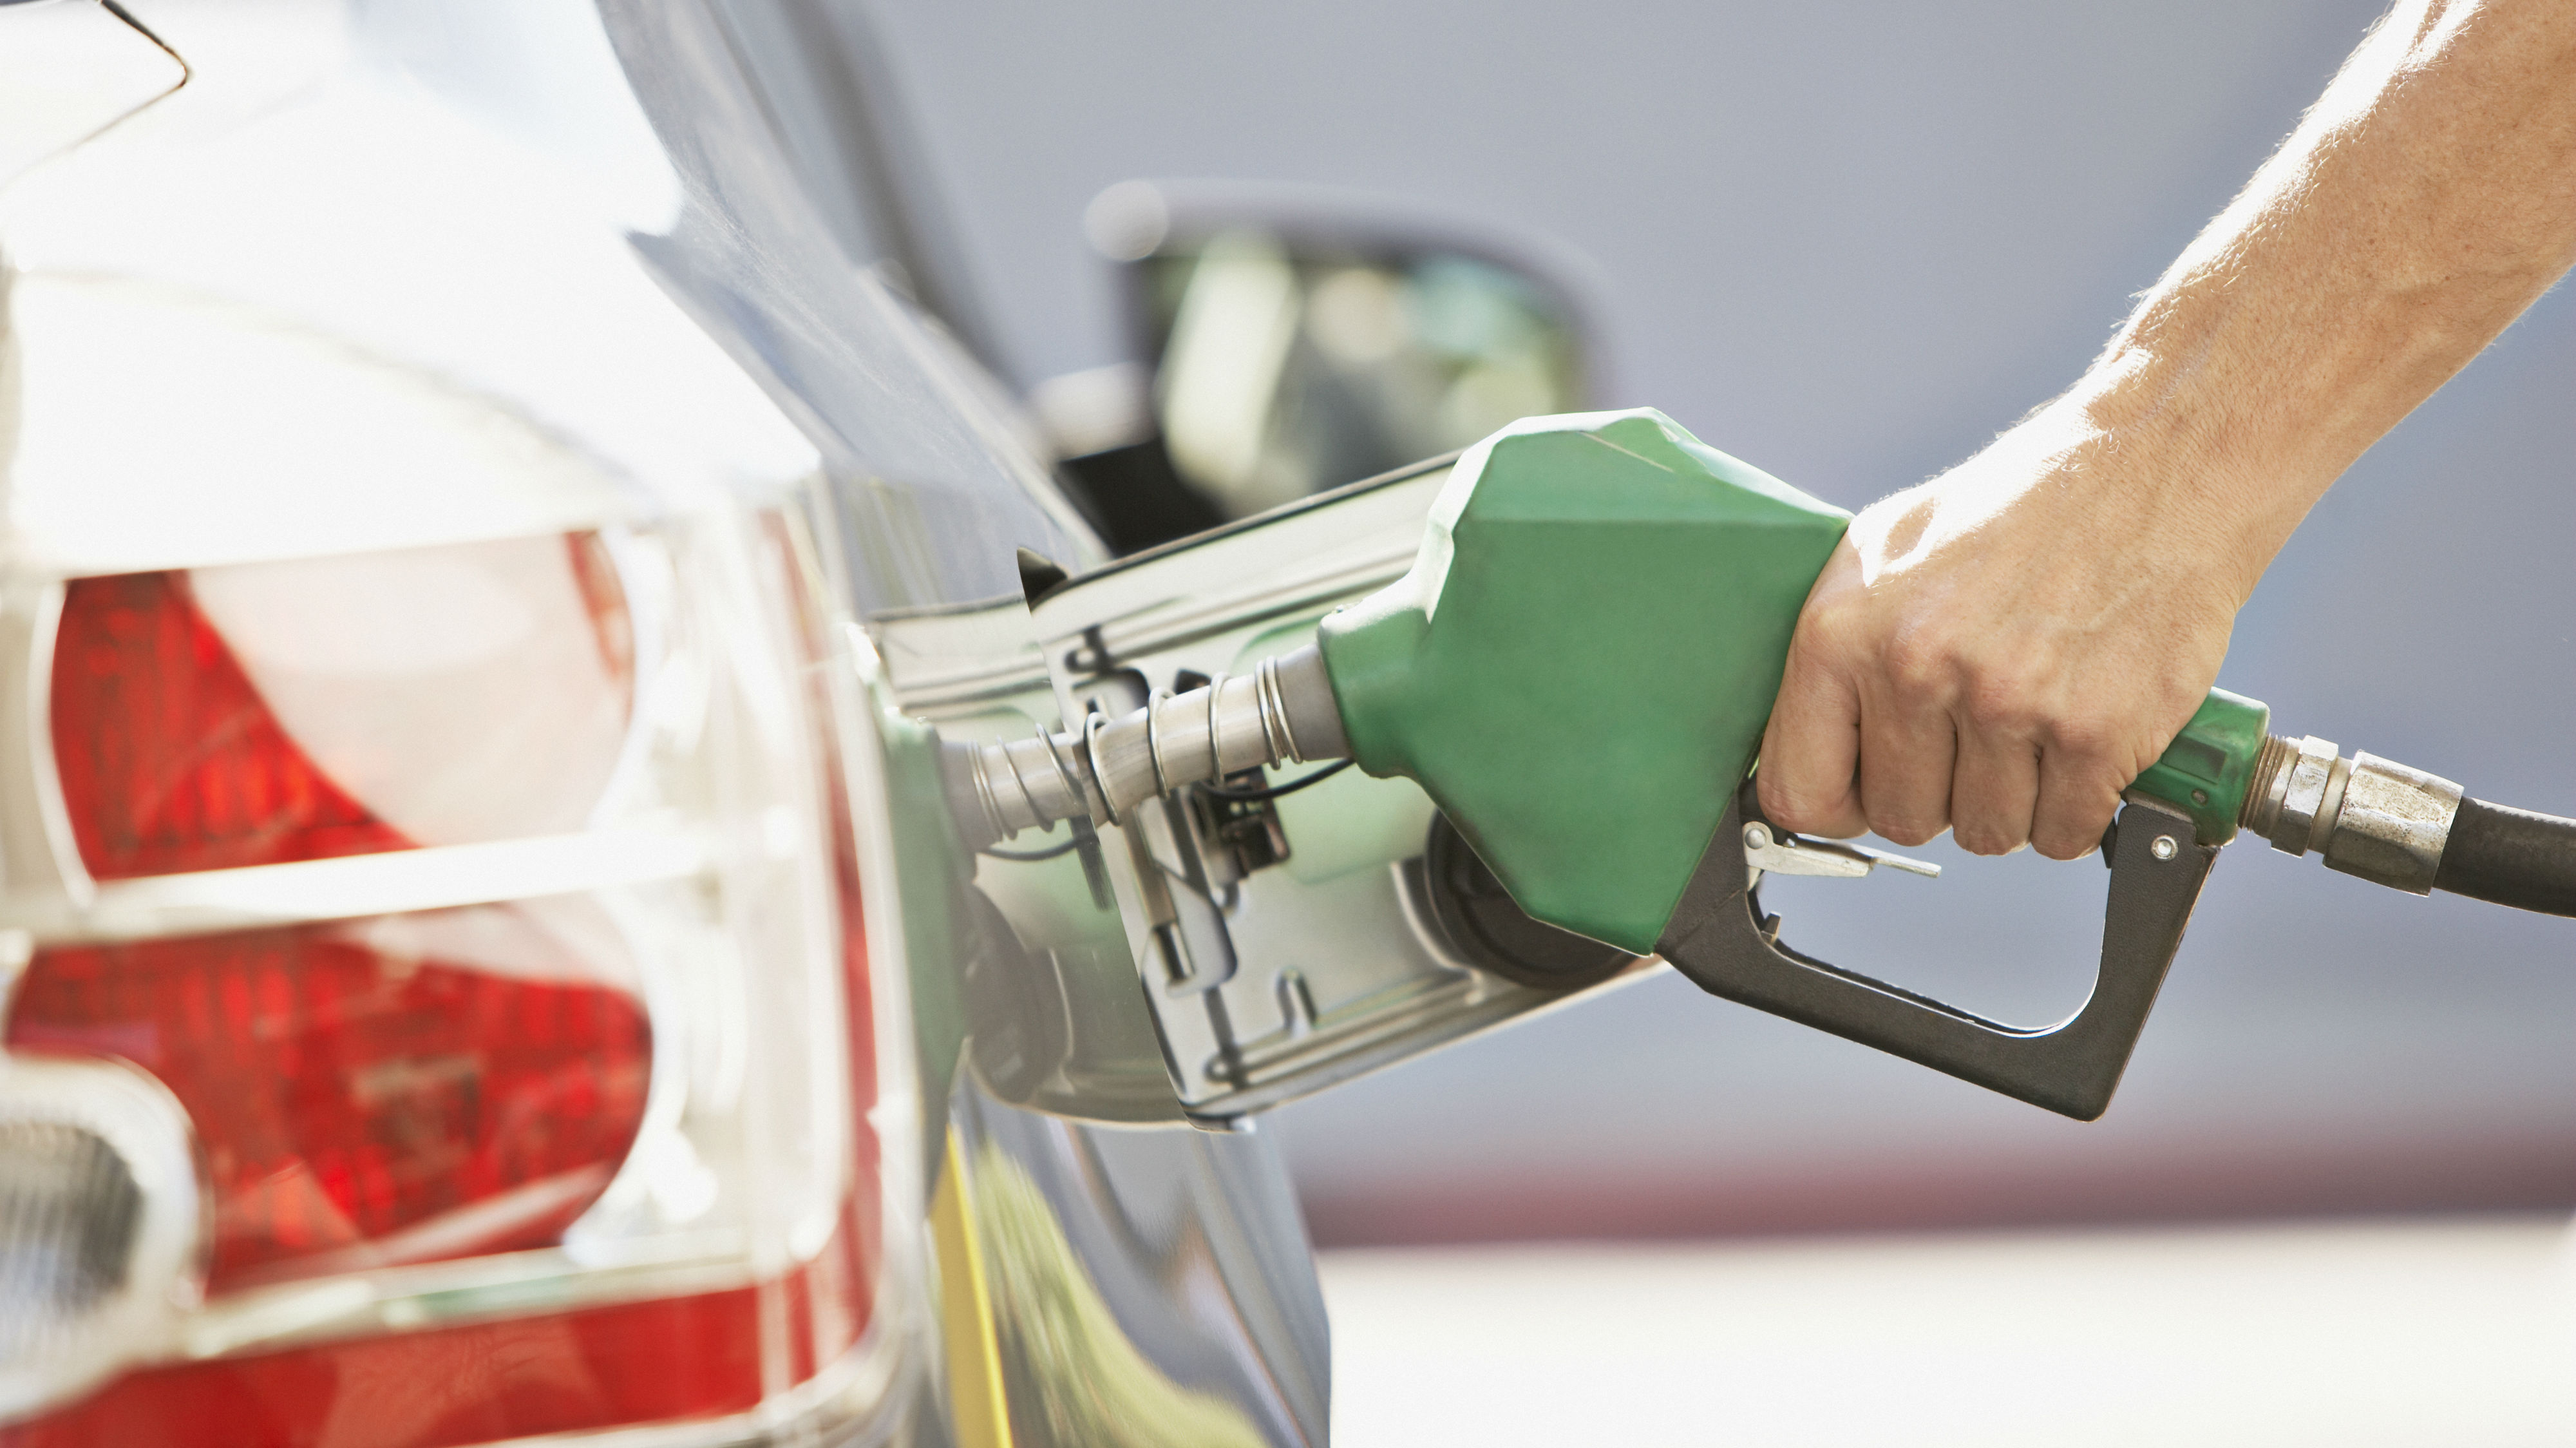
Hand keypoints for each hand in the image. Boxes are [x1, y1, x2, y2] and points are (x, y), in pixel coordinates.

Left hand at [1755, 401, 2248, 859]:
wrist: (2156, 470)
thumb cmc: (2022, 507)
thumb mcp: (1888, 549)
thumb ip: (1837, 651)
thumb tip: (1804, 745)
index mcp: (1844, 631)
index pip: (1799, 790)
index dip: (1838, 806)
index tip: (1866, 794)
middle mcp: (1917, 668)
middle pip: (1902, 818)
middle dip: (1939, 795)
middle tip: (1974, 737)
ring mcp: (2007, 704)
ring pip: (1986, 833)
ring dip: (2011, 801)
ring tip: (2032, 725)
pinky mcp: (2093, 732)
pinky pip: (2062, 834)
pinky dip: (2075, 808)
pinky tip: (2080, 742)